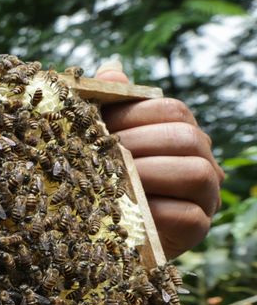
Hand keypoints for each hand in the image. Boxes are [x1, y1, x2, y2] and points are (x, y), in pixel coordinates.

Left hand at [96, 60, 222, 259]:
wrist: (100, 235)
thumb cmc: (101, 181)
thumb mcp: (100, 143)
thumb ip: (110, 107)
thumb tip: (112, 69)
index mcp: (179, 134)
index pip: (172, 110)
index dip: (134, 113)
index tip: (99, 125)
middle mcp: (201, 160)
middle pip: (188, 137)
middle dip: (139, 142)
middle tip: (103, 153)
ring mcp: (204, 196)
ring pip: (196, 172)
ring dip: (150, 172)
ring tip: (115, 177)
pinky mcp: (197, 228)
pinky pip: (188, 215)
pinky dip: (155, 209)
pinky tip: (126, 209)